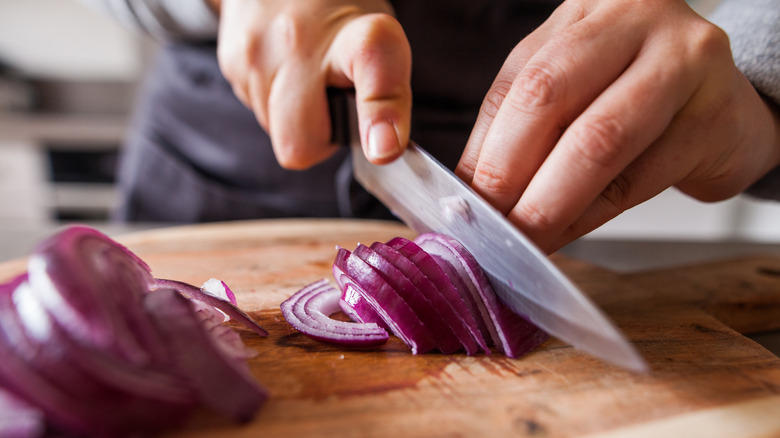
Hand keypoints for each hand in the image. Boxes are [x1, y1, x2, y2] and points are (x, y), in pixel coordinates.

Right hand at [215, 0, 411, 167]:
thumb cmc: (340, 18)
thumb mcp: (381, 44)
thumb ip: (386, 97)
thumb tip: (381, 151)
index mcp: (355, 32)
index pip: (372, 65)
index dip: (380, 114)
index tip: (384, 148)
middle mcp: (300, 39)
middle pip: (300, 142)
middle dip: (318, 140)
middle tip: (334, 105)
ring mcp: (256, 51)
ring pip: (276, 133)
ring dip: (296, 120)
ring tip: (307, 78)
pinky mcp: (231, 60)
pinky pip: (258, 112)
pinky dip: (274, 103)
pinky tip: (284, 71)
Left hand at [456, 0, 779, 252]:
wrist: (729, 110)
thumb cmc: (640, 99)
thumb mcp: (577, 90)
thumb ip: (523, 125)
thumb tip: (469, 189)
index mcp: (586, 11)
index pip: (518, 81)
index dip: (483, 147)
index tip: (460, 200)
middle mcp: (635, 20)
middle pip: (548, 97)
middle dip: (508, 173)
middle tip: (489, 224)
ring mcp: (683, 63)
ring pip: (596, 141)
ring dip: (549, 203)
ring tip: (523, 239)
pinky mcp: (713, 118)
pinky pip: (638, 179)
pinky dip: (590, 215)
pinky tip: (565, 236)